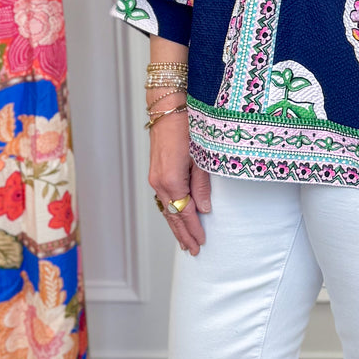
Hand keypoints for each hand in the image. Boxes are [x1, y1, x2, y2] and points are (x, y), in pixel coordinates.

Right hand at [149, 111, 210, 254]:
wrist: (168, 108)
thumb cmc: (187, 126)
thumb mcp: (201, 156)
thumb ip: (202, 184)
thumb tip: (204, 208)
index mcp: (171, 180)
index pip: (185, 213)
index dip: (194, 229)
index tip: (202, 242)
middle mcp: (159, 183)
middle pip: (173, 216)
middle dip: (183, 234)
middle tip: (193, 250)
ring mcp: (155, 178)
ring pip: (166, 210)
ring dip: (175, 226)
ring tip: (184, 242)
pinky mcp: (156, 173)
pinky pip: (163, 200)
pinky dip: (170, 213)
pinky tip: (176, 219)